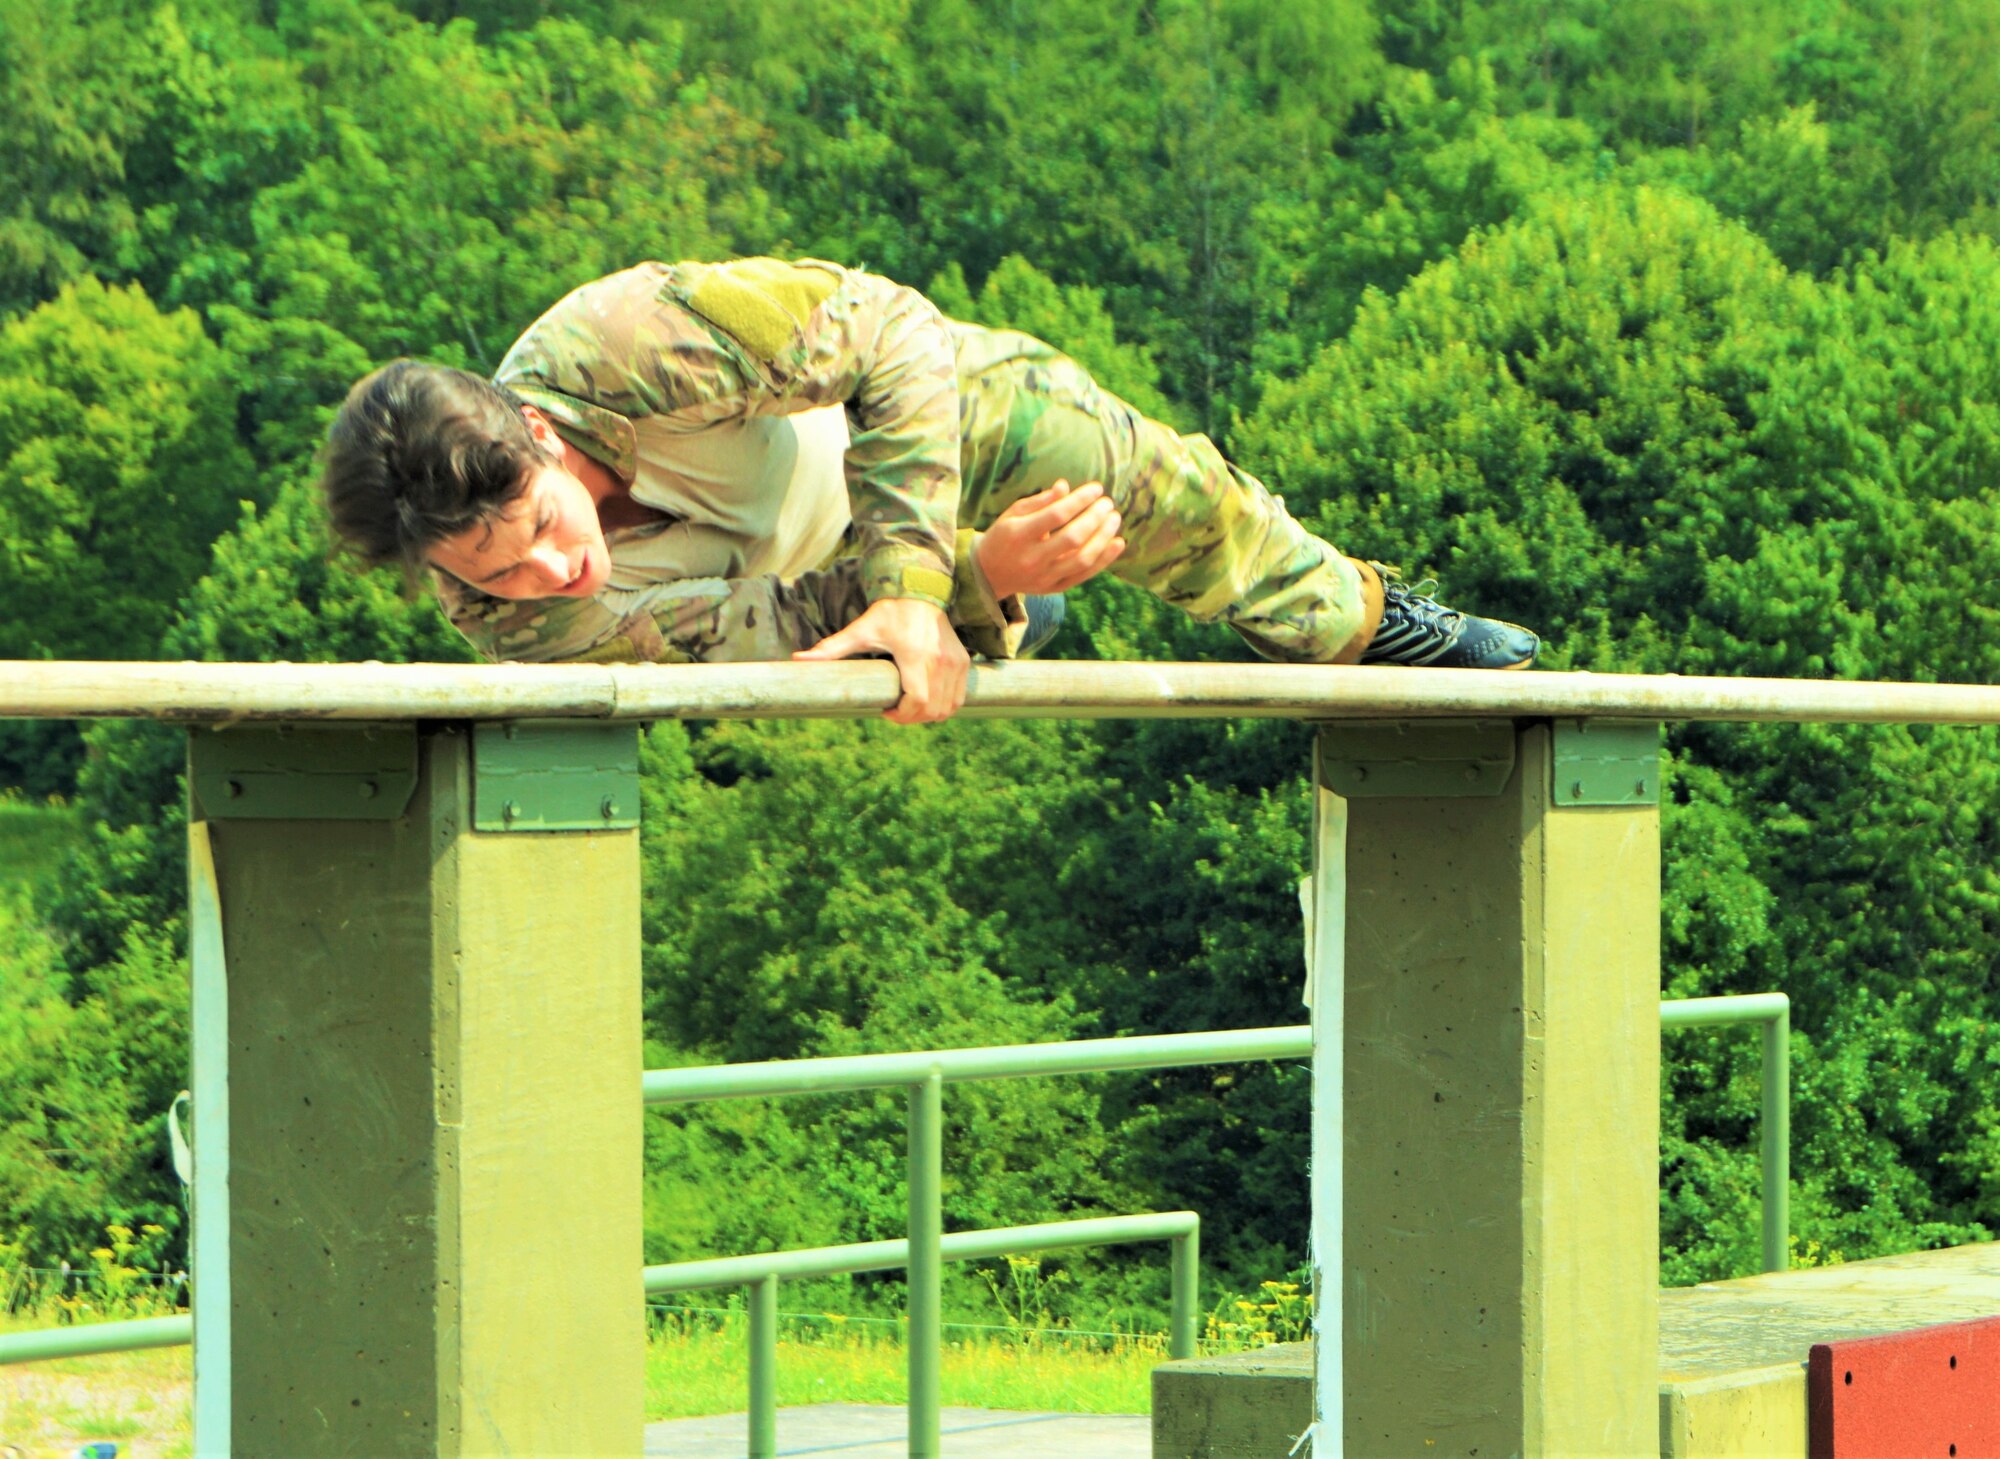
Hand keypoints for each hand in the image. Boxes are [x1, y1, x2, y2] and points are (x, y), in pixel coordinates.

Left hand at [793, 597, 969, 723]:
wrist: (922, 593)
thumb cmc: (889, 612)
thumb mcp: (860, 629)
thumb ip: (832, 648)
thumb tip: (798, 660)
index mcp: (915, 656)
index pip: (916, 701)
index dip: (902, 716)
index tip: (886, 712)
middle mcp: (940, 661)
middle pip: (932, 710)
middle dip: (912, 719)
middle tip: (895, 713)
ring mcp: (955, 663)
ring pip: (948, 708)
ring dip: (929, 716)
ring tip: (910, 708)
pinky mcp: (963, 663)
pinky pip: (959, 698)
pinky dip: (945, 707)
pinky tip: (927, 701)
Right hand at [975, 481, 1125, 600]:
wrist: (989, 575)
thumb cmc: (1004, 536)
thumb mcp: (1013, 514)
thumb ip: (1040, 501)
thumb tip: (1066, 486)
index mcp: (1018, 535)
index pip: (1056, 515)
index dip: (1080, 500)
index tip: (1096, 488)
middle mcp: (1032, 559)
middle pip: (1073, 538)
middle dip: (1095, 517)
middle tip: (1108, 502)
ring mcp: (1044, 577)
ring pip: (1082, 558)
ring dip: (1104, 537)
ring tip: (1114, 518)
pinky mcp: (1054, 588)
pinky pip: (1084, 575)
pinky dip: (1104, 559)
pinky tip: (1117, 542)